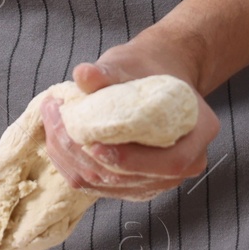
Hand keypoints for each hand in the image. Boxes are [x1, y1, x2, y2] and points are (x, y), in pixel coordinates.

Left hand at [41, 33, 220, 200]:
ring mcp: (156, 180)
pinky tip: (55, 139)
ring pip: (106, 185)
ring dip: (70, 158)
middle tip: (55, 118)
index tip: (95, 145)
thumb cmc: (147, 68)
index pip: (171, 162)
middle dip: (85, 153)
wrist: (153, 77)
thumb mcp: (131, 64)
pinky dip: (70, 163)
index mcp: (198, 136)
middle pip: (131, 177)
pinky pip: (96, 185)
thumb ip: (110, 72)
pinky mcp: (130, 185)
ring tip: (50, 122)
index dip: (133, 160)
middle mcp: (182, 166)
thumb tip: (84, 74)